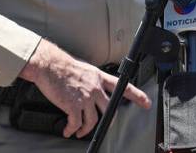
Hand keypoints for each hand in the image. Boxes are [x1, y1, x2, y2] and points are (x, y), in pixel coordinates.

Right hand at [19, 39, 150, 137]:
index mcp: (99, 77)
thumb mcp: (85, 70)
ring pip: (93, 121)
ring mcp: (85, 97)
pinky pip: (76, 124)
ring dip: (85, 130)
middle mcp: (95, 88)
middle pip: (110, 109)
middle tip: (104, 127)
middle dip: (107, 122)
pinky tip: (68, 131)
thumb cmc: (63, 66)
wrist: (49, 65)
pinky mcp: (73, 105)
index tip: (146, 103)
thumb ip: (93, 81)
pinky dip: (72, 130)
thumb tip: (95, 91)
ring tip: (79, 132)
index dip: (137, 96)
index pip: (123, 87)